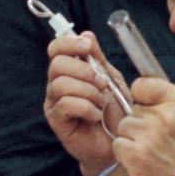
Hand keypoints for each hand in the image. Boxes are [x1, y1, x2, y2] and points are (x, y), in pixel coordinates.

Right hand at [43, 32, 128, 171]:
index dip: (69, 43)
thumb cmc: (115, 111)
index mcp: (70, 70)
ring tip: (102, 103)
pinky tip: (96, 115)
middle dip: (85, 71)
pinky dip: (86, 107)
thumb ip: (99, 58)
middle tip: (103, 84)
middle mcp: (57, 84)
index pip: (56, 48)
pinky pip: (66, 105)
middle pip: (57, 64)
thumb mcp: (112, 79)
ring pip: (61, 84)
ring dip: (88, 91)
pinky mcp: (57, 120)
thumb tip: (86, 34)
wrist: (120, 142)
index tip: (88, 47)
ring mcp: (54, 102)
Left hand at [112, 78, 174, 175]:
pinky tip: (144, 159)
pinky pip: (118, 144)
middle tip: (159, 136)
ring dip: (134, 137)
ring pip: (125, 126)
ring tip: (152, 149)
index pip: (142, 85)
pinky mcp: (137, 156)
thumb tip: (162, 89)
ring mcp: (149, 136)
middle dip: (143, 121)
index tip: (149, 107)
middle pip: (134, 108)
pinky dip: (127, 153)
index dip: (144, 97)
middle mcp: (164, 116)